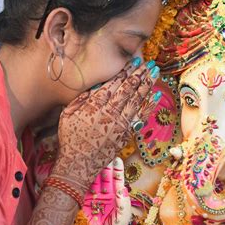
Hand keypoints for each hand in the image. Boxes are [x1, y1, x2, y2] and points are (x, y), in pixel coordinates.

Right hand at [51, 59, 159, 194]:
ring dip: (147, 84)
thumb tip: (97, 84)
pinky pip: (140, 116)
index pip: (114, 83)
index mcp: (94, 105)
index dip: (126, 71)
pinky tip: (155, 94)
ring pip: (137, 99)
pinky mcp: (126, 133)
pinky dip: (149, 105)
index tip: (134, 61)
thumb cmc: (70, 137)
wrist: (78, 163)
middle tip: (148, 62)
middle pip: (128, 88)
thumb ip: (82, 98)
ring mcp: (120, 123)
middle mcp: (109, 112)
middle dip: (139, 73)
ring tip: (154, 71)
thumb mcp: (68, 114)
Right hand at [82, 158, 130, 224]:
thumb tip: (122, 189)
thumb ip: (123, 202)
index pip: (116, 178)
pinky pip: (82, 188)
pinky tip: (81, 172)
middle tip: (103, 153)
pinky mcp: (84, 200)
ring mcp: (94, 194)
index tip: (117, 159)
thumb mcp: (124, 215)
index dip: (116, 169)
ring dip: (92, 169)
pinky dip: (81, 180)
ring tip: (92, 159)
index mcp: (116, 192)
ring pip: (93, 179)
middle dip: (104, 164)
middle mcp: (105, 190)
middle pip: (104, 175)